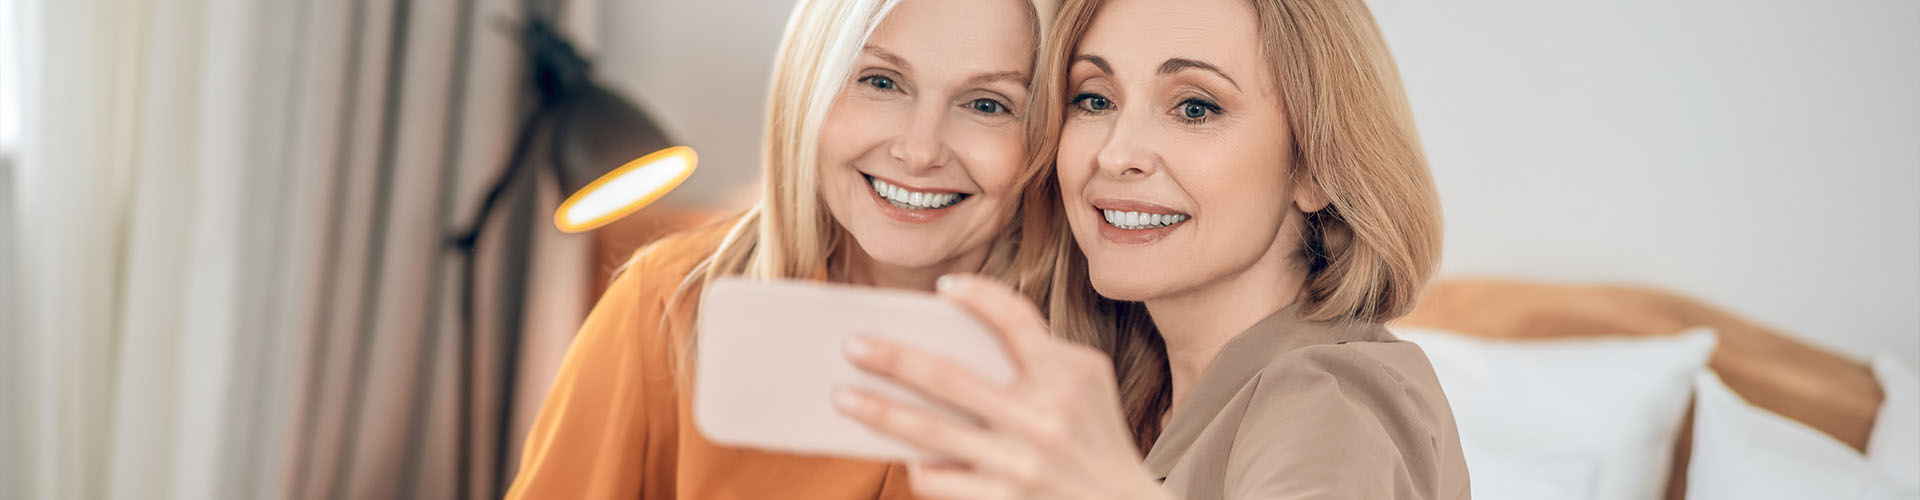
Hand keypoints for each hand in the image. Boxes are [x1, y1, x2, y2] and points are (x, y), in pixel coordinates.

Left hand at [833, 275, 1171, 499]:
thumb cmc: (1098, 435)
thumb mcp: (1088, 380)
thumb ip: (1040, 351)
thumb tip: (959, 333)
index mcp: (1067, 376)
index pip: (1014, 320)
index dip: (977, 296)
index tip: (944, 287)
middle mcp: (1043, 418)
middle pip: (947, 377)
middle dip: (891, 358)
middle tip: (853, 345)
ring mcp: (1020, 465)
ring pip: (928, 433)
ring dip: (877, 412)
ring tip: (844, 398)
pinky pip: (939, 479)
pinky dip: (917, 465)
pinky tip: (906, 454)